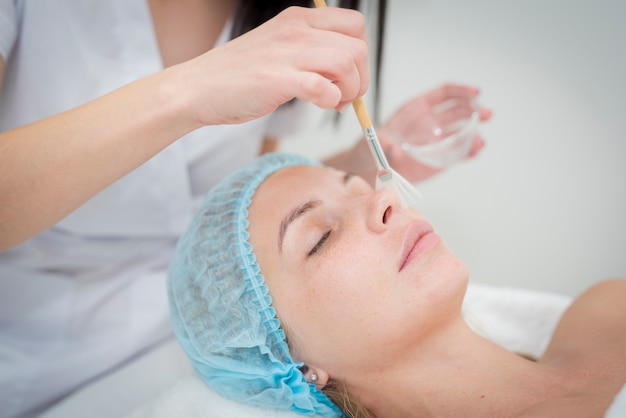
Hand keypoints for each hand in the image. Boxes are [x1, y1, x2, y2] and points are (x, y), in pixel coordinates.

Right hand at [180, 6, 368, 125]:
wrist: (198, 88)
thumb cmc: (238, 76)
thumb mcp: (279, 49)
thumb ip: (311, 55)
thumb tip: (347, 79)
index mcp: (298, 20)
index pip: (355, 25)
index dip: (360, 54)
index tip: (349, 76)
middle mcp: (296, 31)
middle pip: (357, 47)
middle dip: (360, 78)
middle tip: (345, 96)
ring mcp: (286, 54)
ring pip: (346, 64)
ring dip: (349, 90)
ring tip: (335, 103)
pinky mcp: (277, 80)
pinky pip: (323, 88)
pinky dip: (331, 101)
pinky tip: (321, 105)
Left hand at [377, 83, 491, 182]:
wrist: (374, 167)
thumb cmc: (373, 147)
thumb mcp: (375, 142)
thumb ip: (384, 143)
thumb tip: (394, 151)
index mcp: (419, 108)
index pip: (445, 93)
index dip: (462, 90)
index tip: (476, 92)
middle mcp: (432, 121)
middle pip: (459, 110)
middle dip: (475, 110)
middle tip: (487, 114)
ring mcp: (438, 139)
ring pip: (462, 131)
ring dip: (474, 133)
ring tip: (479, 142)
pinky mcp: (440, 157)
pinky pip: (459, 152)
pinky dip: (469, 151)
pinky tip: (475, 151)